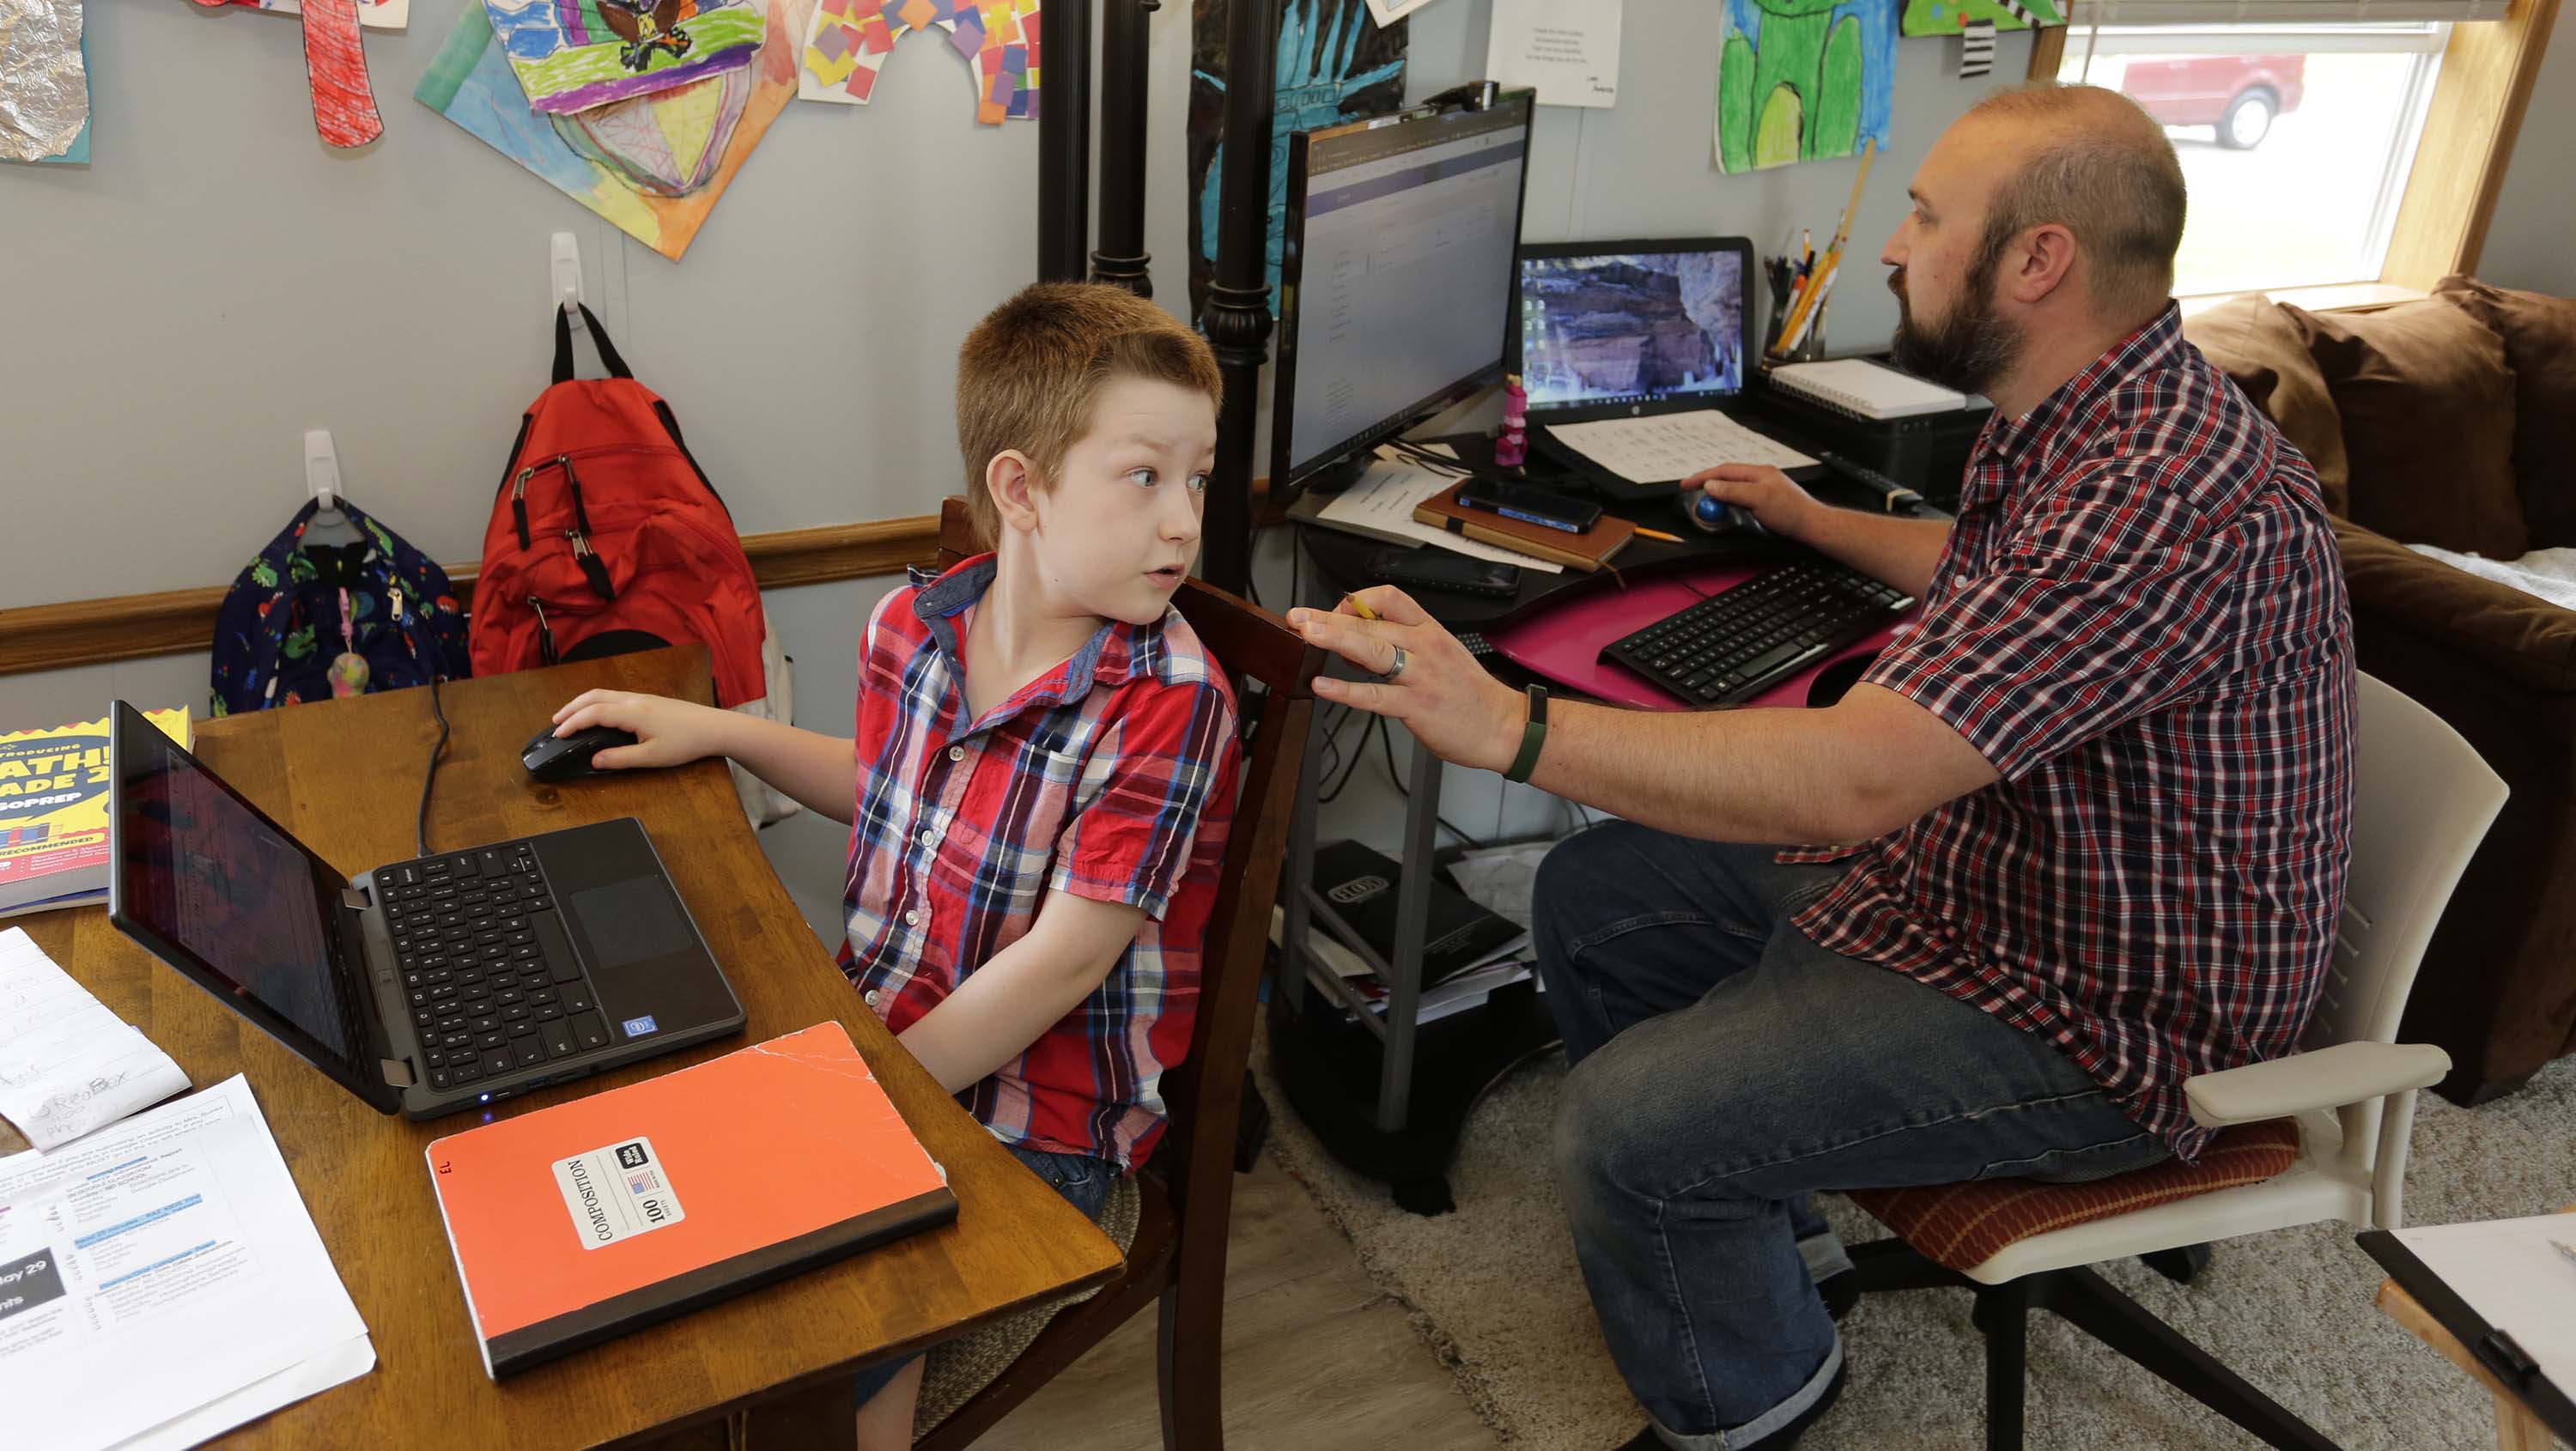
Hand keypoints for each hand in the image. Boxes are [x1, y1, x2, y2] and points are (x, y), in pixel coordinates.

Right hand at [548, 690, 733, 770]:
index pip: (593, 713)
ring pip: (604, 694)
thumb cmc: (687, 742)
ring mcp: (642, 698)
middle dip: (571, 708)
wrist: (714, 728)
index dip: (572, 723)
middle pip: (594, 697)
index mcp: (633, 712)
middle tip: (555, 723)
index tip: (558, 734)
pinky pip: (614, 696)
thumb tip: (595, 760)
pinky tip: (597, 714)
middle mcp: (634, 700)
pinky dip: (597, 702)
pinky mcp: (648, 700)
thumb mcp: (652, 757)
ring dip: (583, 703)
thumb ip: (620, 758)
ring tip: (570, 717)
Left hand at [1285, 588, 1528, 775]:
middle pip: (1370, 622)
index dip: (1357, 600)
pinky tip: (1322, 686)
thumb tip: (1356, 643)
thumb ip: (1403, 645)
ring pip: (1371, 649)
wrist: (1502, 726)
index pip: (1389, 598)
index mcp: (1429, 630)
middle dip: (1329, 617)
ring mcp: (1420, 675)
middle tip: (1299, 617)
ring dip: (1335, 638)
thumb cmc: (1469, 694)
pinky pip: (1373, 696)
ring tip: (1306, 635)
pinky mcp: (1415, 706)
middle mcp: (1424, 646)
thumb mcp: (1441, 654)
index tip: (1335, 610)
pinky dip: (1344, 690)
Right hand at [1682, 463, 1822, 541]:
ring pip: (1734, 487)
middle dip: (1708, 484)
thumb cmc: (1791, 512)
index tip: (1686, 484)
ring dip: (1718, 494)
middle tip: (1692, 493)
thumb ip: (1733, 491)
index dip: (1703, 477)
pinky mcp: (1767, 501)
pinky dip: (1729, 502)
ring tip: (1706, 502)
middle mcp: (1761, 478)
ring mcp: (1764, 489)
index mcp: (1759, 472)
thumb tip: (1711, 486)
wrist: (1812, 525)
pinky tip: (1727, 509)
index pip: (1724, 471)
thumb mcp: (1759, 499)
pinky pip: (1742, 497)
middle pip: (1728, 477)